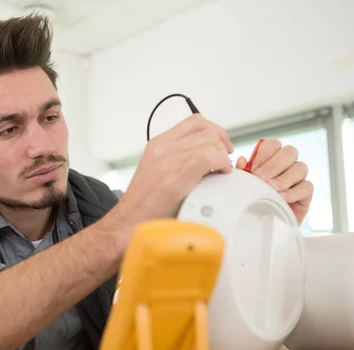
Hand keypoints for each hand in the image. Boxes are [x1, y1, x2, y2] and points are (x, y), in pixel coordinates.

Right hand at [111, 114, 233, 227]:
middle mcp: (162, 149)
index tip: (221, 144)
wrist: (128, 222)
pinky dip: (222, 164)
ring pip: (210, 142)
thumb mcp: (156, 170)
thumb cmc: (144, 203)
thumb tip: (203, 153)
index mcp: (158, 144)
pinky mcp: (175, 179)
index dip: (215, 130)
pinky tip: (221, 174)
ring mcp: (168, 162)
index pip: (194, 122)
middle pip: (205, 130)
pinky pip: (208, 158)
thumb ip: (176, 157)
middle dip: (222, 143)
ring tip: (222, 170)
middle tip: (225, 159)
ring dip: (223, 156)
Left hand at [235, 138, 312, 224]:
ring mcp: (299, 178)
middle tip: (261, 179)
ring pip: (300, 167)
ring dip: (284, 178)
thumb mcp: (245, 185)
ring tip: (272, 189)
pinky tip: (282, 198)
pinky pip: (306, 186)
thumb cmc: (254, 201)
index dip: (264, 154)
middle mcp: (288, 164)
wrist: (262, 223)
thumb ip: (243, 172)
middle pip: (290, 152)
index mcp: (272, 158)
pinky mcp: (306, 193)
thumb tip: (242, 160)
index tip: (253, 168)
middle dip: (274, 165)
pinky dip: (293, 192)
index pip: (273, 144)